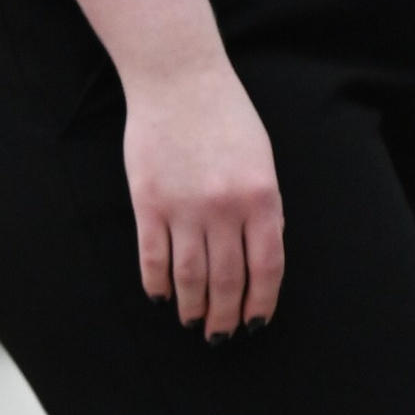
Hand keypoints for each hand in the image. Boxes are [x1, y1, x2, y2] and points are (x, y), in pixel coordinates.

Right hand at [123, 56, 283, 337]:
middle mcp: (224, 207)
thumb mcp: (261, 160)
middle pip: (227, 279)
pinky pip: (153, 258)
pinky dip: (158, 284)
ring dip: (192, 307)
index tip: (255, 322)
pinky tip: (163, 297)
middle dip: (225, 315)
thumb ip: (263, 208)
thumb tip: (258, 259)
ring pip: (190, 276)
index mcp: (261, 196)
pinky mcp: (148, 203)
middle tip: (220, 335)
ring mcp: (183, 207)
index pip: (266, 266)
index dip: (261, 302)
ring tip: (193, 322)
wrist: (179, 80)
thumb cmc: (225, 117)